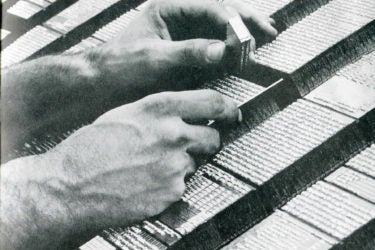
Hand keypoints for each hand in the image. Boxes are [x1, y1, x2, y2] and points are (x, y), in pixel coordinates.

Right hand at [0, 90, 239, 248]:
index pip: (212, 101)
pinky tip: (147, 182)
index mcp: (159, 108)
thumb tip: (186, 114)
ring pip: (196, 163)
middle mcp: (172, 134)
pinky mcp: (172, 192)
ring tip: (153, 166)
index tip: (232, 113)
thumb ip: (159, 112)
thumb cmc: (91, 147)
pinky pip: (182, 185)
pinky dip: (170, 184)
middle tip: (195, 145)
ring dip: (183, 164)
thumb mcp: (126, 114)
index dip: (227, 108)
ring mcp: (174, 165)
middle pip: (213, 137)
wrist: (71, 185)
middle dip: (207, 141)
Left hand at [89, 0, 276, 97]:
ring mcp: (185, 35)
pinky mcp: (187, 53)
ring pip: (220, 27)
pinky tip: (244, 51)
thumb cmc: (120, 67)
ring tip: (266, 36)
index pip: (208, 7)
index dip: (230, 20)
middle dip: (244, 20)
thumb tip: (223, 49)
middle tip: (268, 31)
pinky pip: (215, 46)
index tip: (245, 37)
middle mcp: (180, 18)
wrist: (102, 86)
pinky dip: (231, 49)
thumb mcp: (154, 59)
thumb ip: (189, 52)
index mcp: (168, 8)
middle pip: (220, 11)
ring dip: (242, 31)